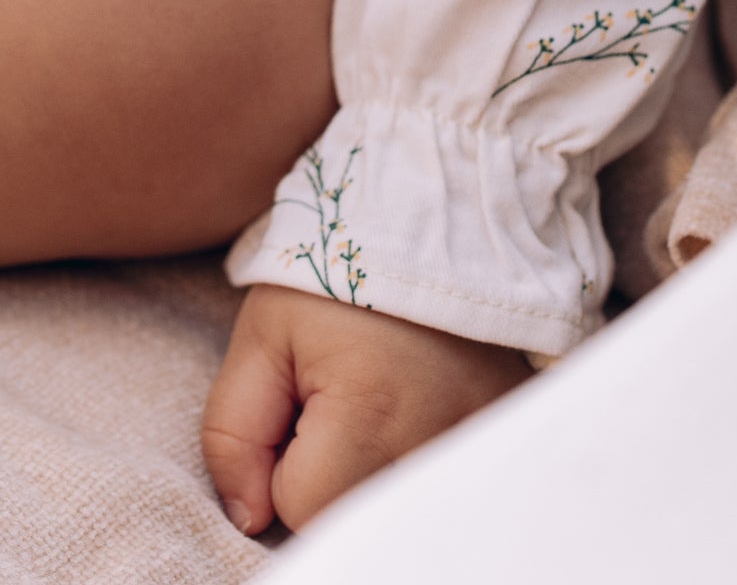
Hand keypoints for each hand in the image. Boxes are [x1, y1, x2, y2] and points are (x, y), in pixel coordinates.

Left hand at [202, 283, 529, 535]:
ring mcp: (479, 440)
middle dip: (330, 473)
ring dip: (374, 467)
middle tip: (337, 399)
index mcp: (369, 414)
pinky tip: (416, 404)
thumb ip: (232, 434)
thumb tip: (249, 519)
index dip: (282, 463)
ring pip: (396, 500)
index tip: (300, 401)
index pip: (301, 507)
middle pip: (354, 513)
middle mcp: (436, 443)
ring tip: (378, 398)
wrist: (424, 216)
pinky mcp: (504, 431)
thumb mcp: (261, 336)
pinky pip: (442, 479)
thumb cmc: (333, 275)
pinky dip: (418, 453)